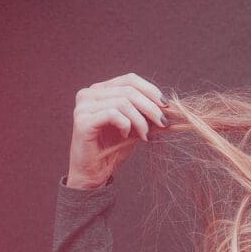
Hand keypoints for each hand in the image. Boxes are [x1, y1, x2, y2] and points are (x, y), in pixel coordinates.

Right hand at [68, 73, 170, 188]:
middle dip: (151, 107)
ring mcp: (83, 106)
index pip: (130, 79)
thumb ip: (146, 113)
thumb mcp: (135, 126)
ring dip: (140, 120)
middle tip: (163, 123)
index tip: (166, 106)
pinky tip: (126, 136)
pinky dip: (126, 125)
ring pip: (122, 102)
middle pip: (128, 90)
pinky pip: (113, 114)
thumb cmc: (114, 148)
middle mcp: (88, 94)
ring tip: (145, 135)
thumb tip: (168, 105)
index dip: (151, 90)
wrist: (95, 172)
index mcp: (100, 91)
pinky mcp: (82, 121)